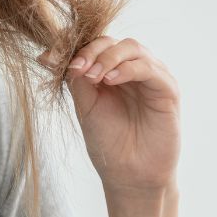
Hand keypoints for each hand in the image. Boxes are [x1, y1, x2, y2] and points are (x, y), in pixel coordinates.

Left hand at [38, 36, 180, 192]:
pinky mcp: (167, 89)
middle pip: (112, 41)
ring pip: (131, 48)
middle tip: (75, 67)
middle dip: (90, 51)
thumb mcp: (86, 106)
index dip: (73, 47)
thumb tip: (49, 57)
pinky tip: (110, 80)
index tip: (50, 59)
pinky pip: (148, 68)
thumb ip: (75, 80)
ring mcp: (151, 77)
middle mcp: (132, 69)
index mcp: (110, 70)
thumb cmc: (108, 142)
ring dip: (108, 57)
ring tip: (92, 75)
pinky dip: (127, 69)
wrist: (129, 175)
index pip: (94, 44)